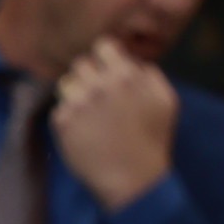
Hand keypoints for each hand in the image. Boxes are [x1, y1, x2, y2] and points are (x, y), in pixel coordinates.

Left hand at [51, 40, 176, 210]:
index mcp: (126, 75)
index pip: (103, 46)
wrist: (132, 177)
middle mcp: (100, 84)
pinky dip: (67, 118)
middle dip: (87, 76)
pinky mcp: (63, 122)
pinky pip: (58, 109)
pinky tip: (81, 131)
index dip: (102, 58)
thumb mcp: (165, 100)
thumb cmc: (153, 139)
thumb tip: (134, 62)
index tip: (104, 70)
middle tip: (95, 95)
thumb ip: (150, 74)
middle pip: (80, 64)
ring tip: (87, 112)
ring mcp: (79, 103)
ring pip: (65, 83)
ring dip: (74, 94)